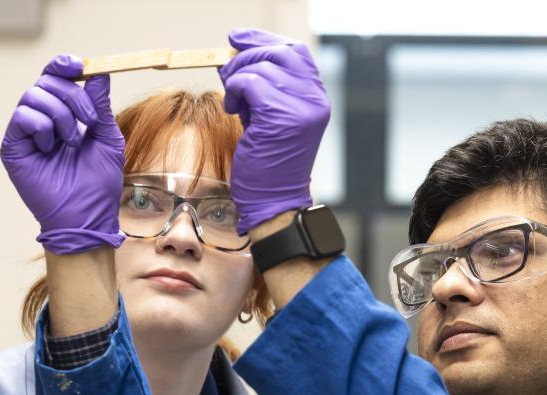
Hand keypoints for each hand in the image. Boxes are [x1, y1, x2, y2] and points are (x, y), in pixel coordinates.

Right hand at [0, 55, 124, 253]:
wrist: (86, 216)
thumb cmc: (98, 185)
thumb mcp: (107, 138)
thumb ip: (100, 104)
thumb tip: (98, 72)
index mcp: (64, 116)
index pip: (56, 78)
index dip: (63, 66)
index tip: (78, 66)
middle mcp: (42, 120)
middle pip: (46, 82)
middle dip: (72, 96)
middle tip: (89, 121)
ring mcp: (26, 133)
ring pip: (33, 95)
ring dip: (60, 114)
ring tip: (71, 141)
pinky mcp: (13, 147)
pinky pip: (22, 116)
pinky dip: (41, 126)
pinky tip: (50, 147)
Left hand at [219, 28, 330, 232]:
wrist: (274, 202)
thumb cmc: (268, 165)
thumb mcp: (270, 118)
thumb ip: (262, 88)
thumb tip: (233, 57)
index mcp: (317, 99)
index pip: (294, 52)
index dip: (264, 40)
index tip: (238, 39)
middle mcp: (315, 100)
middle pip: (278, 52)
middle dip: (246, 56)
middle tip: (228, 74)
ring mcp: (301, 109)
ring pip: (261, 66)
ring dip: (237, 79)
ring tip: (234, 103)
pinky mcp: (281, 117)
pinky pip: (249, 83)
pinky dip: (235, 91)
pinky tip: (233, 110)